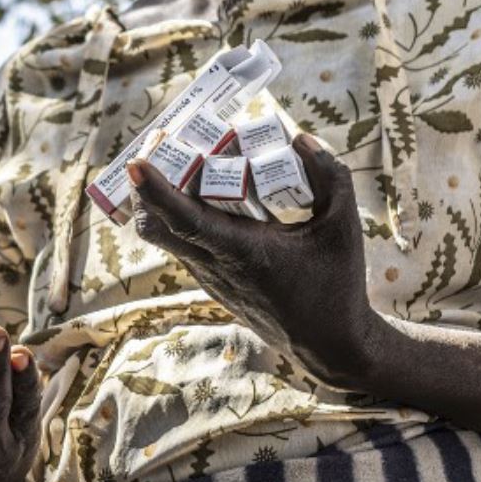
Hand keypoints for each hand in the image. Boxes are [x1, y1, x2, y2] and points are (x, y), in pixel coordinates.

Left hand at [128, 135, 383, 388]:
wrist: (329, 344)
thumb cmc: (336, 284)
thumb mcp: (344, 225)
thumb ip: (329, 175)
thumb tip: (299, 137)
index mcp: (242, 252)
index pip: (185, 221)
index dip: (156, 192)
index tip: (136, 163)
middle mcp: (215, 266)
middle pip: (156, 229)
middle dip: (145, 188)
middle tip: (159, 145)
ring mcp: (209, 277)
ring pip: (165, 237)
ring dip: (159, 201)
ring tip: (175, 160)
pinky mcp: (213, 281)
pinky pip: (182, 244)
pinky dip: (178, 216)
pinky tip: (197, 191)